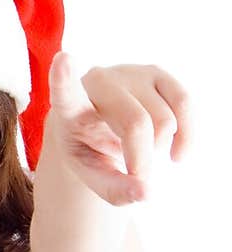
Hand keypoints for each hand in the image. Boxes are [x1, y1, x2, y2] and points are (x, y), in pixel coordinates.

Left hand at [47, 52, 189, 204]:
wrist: (99, 125)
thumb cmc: (91, 149)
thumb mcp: (93, 174)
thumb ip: (114, 190)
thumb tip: (145, 192)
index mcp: (70, 108)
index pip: (66, 92)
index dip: (65, 78)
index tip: (64, 59)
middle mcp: (98, 83)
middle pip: (137, 123)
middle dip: (144, 160)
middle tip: (138, 177)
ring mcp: (128, 73)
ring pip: (163, 120)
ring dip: (159, 147)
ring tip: (141, 150)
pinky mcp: (155, 73)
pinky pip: (184, 103)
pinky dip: (187, 135)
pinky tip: (178, 154)